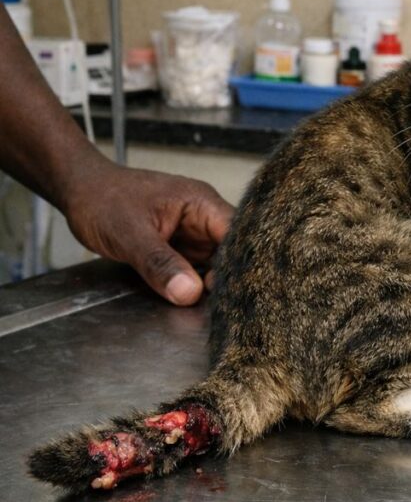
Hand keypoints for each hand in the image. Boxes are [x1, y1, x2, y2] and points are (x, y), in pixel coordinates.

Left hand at [63, 161, 233, 304]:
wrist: (81, 194)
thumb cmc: (104, 200)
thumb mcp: (130, 234)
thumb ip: (159, 263)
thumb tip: (190, 292)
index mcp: (201, 203)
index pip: (236, 233)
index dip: (239, 262)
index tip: (233, 292)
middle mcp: (203, 218)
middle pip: (231, 252)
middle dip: (229, 278)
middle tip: (222, 306)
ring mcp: (192, 235)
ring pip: (215, 265)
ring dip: (213, 285)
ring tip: (211, 308)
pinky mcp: (180, 249)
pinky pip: (195, 270)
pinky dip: (195, 286)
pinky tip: (193, 302)